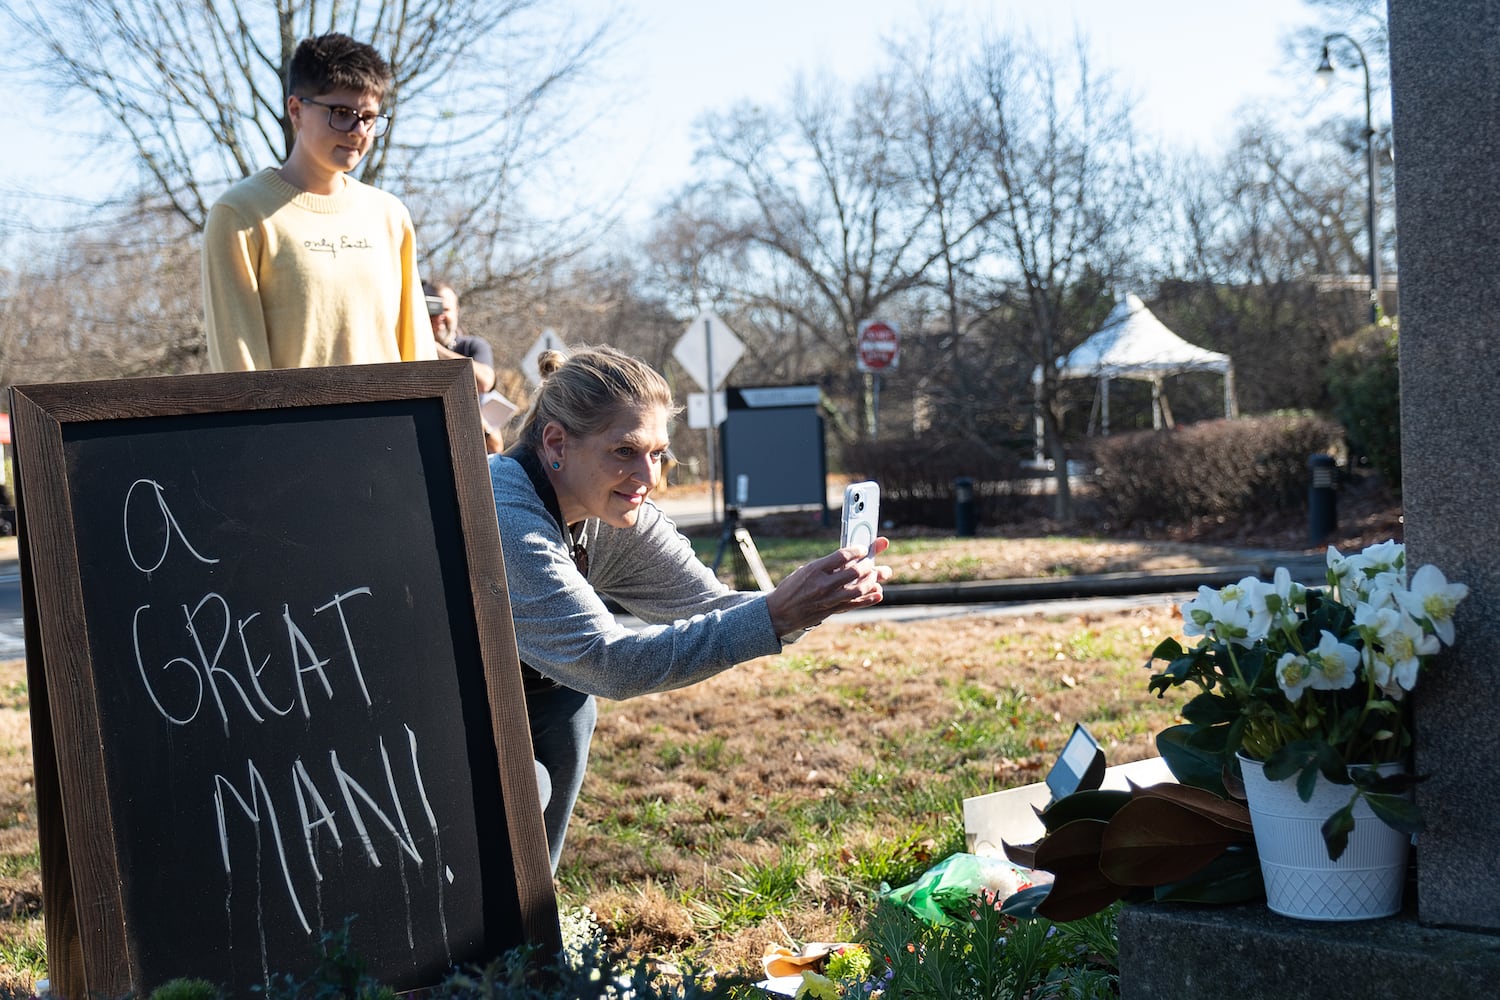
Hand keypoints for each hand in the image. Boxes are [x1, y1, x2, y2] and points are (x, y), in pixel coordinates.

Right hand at [764, 537, 891, 636]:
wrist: (779, 612)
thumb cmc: (793, 587)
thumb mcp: (806, 570)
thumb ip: (828, 565)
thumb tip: (851, 557)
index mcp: (814, 569)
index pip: (842, 555)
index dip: (857, 550)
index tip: (863, 548)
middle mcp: (823, 584)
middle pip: (854, 572)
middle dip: (868, 564)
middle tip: (871, 561)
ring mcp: (829, 599)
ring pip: (859, 589)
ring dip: (872, 580)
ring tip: (876, 575)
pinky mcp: (832, 611)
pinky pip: (856, 604)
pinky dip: (870, 598)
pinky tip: (878, 592)